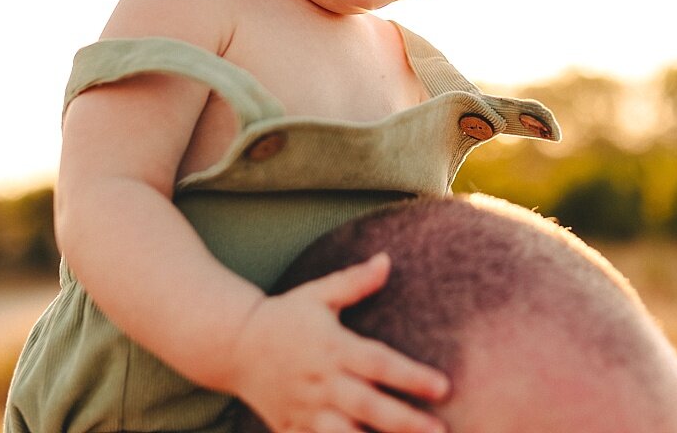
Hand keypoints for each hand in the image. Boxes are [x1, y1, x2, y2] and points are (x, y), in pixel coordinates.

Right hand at [229, 254, 448, 432]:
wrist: (232, 345)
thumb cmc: (285, 316)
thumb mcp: (317, 294)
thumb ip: (353, 283)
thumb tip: (387, 260)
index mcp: (333, 348)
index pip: (379, 364)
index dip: (411, 377)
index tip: (443, 387)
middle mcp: (322, 382)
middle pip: (368, 406)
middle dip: (404, 422)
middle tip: (439, 431)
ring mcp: (305, 410)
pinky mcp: (291, 428)